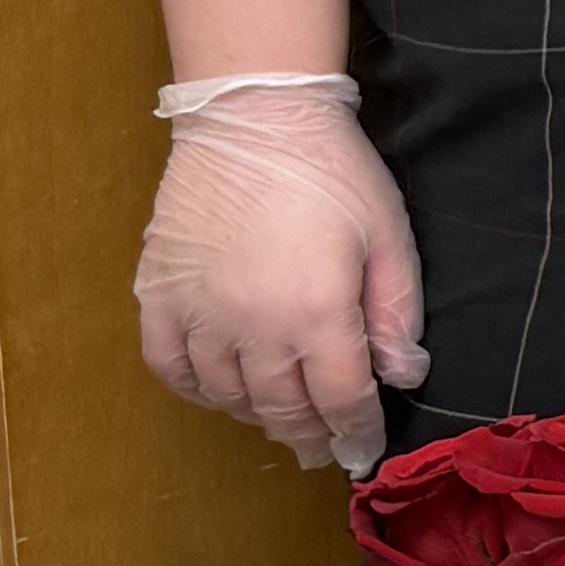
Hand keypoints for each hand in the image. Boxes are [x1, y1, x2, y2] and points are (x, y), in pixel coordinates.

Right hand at [133, 74, 425, 474]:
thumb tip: (404, 375)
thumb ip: (398, 309)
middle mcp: (254, 325)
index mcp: (317, 311)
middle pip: (283, 408)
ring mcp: (200, 313)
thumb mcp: (387, 232)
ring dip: (257, 416)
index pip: (341, 400)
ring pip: (228, 395)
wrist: (252, 114)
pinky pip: (170, 366)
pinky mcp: (160, 294)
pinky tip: (219, 390)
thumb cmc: (330, 167)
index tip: (363, 450)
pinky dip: (196, 389)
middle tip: (321, 450)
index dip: (355, 432)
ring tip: (280, 419)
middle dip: (309, 435)